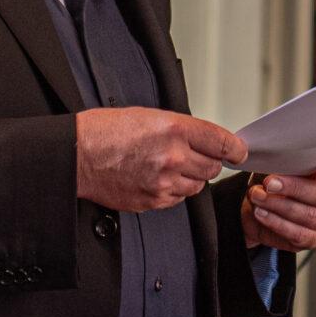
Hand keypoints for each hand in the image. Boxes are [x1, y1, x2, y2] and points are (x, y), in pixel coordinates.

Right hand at [76, 108, 247, 212]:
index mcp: (173, 129)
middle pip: (212, 167)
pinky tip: (156, 179)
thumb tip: (204, 140)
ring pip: (197, 185)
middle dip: (208, 162)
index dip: (234, 148)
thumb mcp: (148, 115)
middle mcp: (172, 156)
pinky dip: (174, 191)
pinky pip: (178, 199)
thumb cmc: (105, 132)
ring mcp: (163, 182)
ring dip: (190, 177)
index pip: (220, 141)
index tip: (238, 151)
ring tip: (168, 166)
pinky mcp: (153, 201)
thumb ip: (181, 129)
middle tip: (193, 156)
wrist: (77, 155)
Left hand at [243, 156, 315, 251]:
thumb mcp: (287, 161)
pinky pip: (298, 234)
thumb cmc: (280, 176)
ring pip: (310, 216)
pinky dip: (276, 222)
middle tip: (271, 182)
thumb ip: (294, 158)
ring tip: (258, 196)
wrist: (262, 203)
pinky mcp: (315, 239)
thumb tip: (283, 154)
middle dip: (295, 188)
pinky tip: (262, 212)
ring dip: (279, 206)